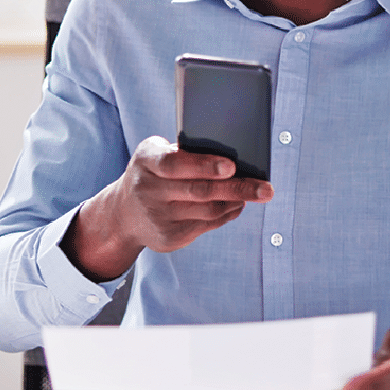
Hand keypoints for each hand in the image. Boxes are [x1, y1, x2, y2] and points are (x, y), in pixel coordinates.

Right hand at [61, 135, 272, 280]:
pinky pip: (207, 224)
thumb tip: (233, 153)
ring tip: (257, 193)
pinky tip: (237, 205)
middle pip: (200, 190)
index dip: (205, 165)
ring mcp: (157, 216)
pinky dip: (227, 214)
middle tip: (266, 188)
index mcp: (146, 160)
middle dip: (238, 188)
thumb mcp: (156, 154)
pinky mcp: (168, 237)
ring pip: (208, 210)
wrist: (123, 213)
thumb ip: (184, 151)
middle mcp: (148, 189)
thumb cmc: (152, 173)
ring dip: (237, 201)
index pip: (175, 163)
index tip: (232, 166)